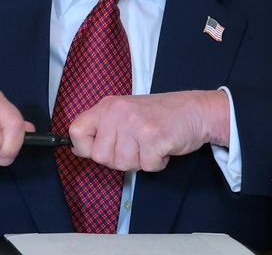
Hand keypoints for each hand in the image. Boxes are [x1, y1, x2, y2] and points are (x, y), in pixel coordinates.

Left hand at [66, 90, 229, 173]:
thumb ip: (103, 128)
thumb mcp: (125, 112)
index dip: (85, 147)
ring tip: (151, 144)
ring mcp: (136, 124)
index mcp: (108, 106)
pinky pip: (146, 166)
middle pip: (100, 157)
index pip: (76, 131)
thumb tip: (77, 148)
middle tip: (137, 146)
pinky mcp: (154, 137)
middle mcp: (118, 113)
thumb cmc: (160, 114)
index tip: (100, 148)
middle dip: (119, 159)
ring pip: (123, 164)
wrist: (196, 110)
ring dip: (140, 161)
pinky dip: (157, 163)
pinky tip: (162, 147)